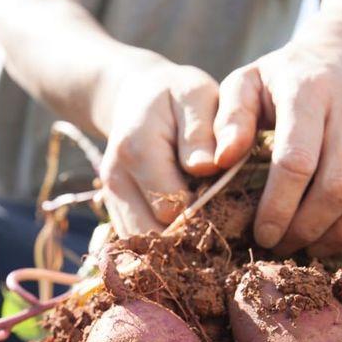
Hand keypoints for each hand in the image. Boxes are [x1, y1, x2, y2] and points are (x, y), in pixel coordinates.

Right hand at [94, 49, 219, 237]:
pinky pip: (137, 243)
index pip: (171, 206)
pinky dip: (162, 246)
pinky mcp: (114, 210)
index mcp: (137, 150)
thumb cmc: (176, 96)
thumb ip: (201, 130)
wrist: (137, 98)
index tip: (230, 204)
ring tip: (205, 234)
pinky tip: (186, 233)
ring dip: (174, 247)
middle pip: (154, 234)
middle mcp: (116, 180)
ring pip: (142, 246)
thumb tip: (207, 167)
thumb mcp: (195, 95)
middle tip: (222, 226)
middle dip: (189, 237)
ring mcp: (111, 198)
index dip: (205, 212)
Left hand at [214, 32, 341, 255]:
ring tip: (317, 246)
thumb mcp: (244, 85)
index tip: (263, 236)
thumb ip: (228, 121)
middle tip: (285, 248)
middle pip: (339, 184)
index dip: (278, 208)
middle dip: (309, 228)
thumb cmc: (283, 78)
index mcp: (307, 90)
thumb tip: (218, 161)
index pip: (296, 162)